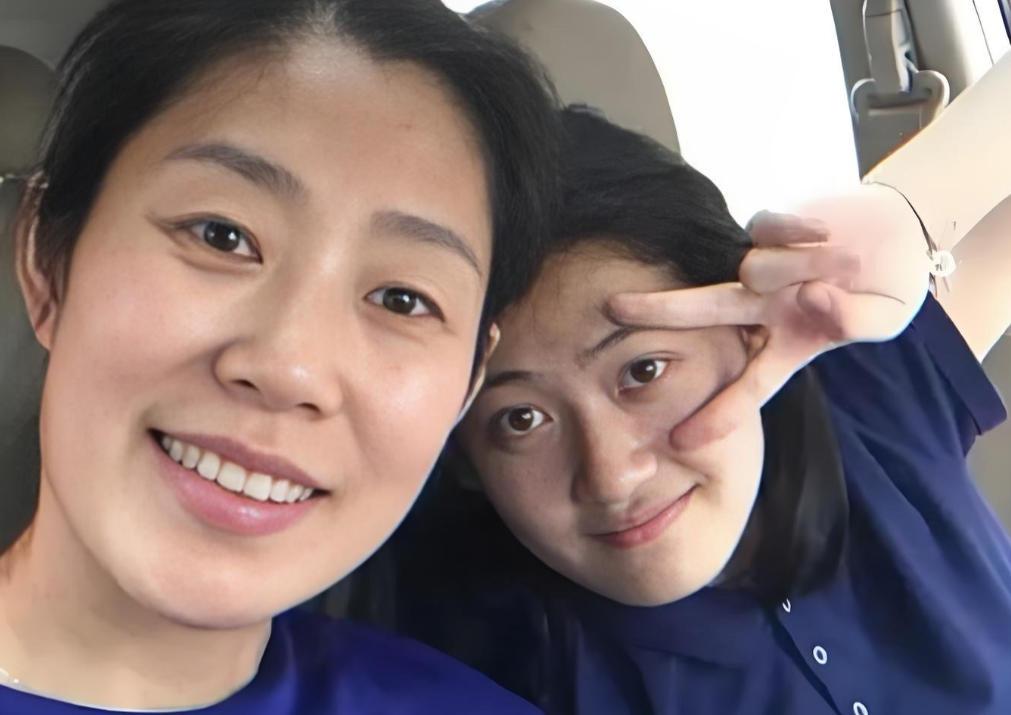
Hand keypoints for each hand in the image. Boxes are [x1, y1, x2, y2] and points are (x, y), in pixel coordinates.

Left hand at [609, 186, 930, 450]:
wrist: (894, 236)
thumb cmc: (881, 291)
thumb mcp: (881, 317)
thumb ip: (853, 320)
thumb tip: (813, 299)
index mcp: (782, 347)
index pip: (746, 386)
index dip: (719, 414)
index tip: (681, 445)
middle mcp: (759, 311)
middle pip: (703, 312)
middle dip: (660, 310)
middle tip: (613, 307)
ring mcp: (759, 268)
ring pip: (756, 267)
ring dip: (797, 265)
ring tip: (842, 263)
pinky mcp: (766, 227)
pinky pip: (768, 227)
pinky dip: (796, 231)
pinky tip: (822, 234)